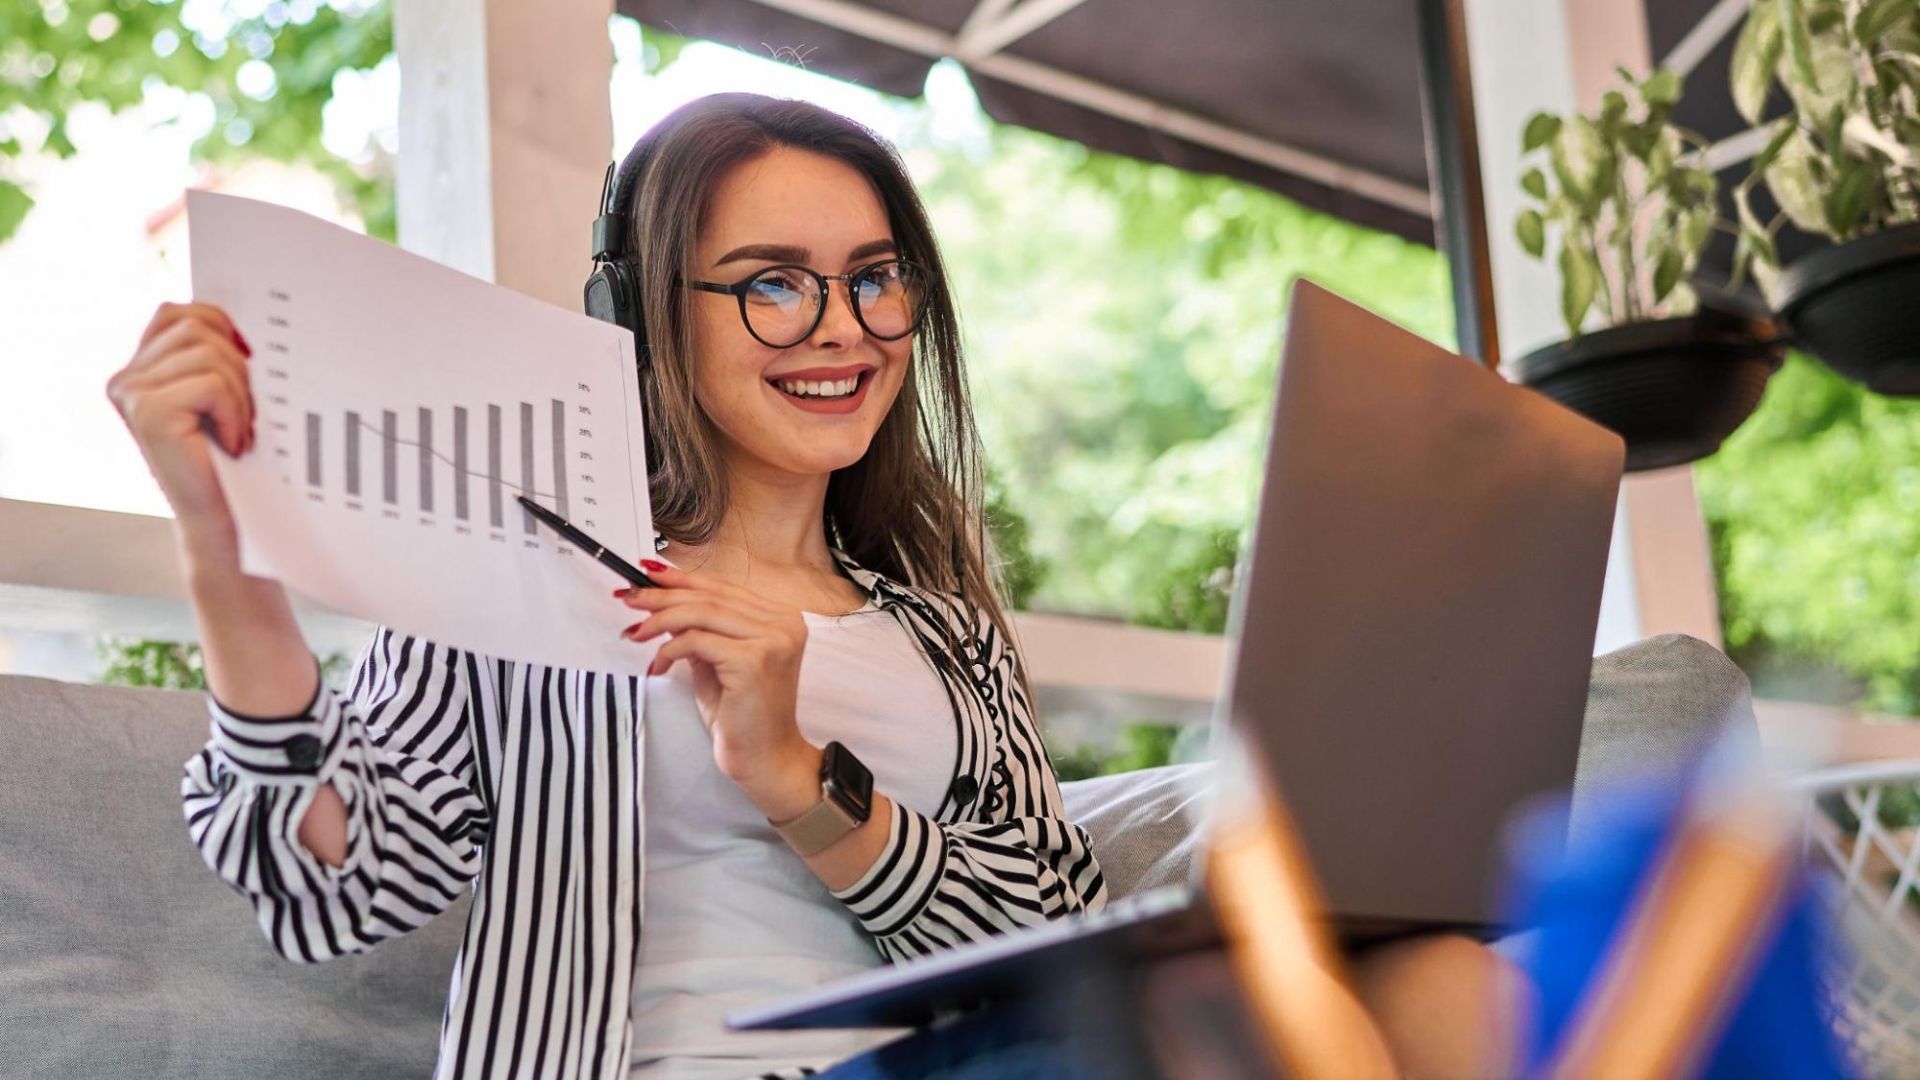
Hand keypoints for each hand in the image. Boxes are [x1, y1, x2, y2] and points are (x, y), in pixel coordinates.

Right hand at [106, 301, 255, 560]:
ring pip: (208, 351)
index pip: (178, 313)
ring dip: (240, 393)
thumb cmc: (233, 462)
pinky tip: (232, 443)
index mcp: (139, 371)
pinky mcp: (147, 412)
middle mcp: (125, 379)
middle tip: (245, 412)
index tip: (248, 362)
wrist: (226, 524)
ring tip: (238, 432)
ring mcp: (131, 394)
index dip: (221, 326)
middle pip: (196, 325)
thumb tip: (245, 316)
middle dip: (237, 364)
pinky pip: (211, 382)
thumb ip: (215, 355)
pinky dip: (235, 411)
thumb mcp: (222, 398)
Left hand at [618, 561, 821, 817]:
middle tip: (629, 597)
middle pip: (710, 597)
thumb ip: (702, 631)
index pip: (724, 588)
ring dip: (659, 620)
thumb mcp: (719, 663)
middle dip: (662, 595)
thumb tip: (662, 603)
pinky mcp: (752, 662)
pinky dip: (669, 649)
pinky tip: (656, 665)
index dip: (682, 579)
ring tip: (634, 631)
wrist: (766, 760)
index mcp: (781, 618)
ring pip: (701, 613)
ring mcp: (771, 641)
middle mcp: (783, 624)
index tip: (647, 576)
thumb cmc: (742, 716)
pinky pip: (696, 641)